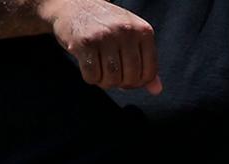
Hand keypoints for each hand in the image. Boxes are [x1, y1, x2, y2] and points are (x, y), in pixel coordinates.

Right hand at [42, 0, 161, 93]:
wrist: (72, 4)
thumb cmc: (105, 26)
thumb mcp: (131, 37)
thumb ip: (145, 61)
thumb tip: (157, 91)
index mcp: (143, 31)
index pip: (149, 72)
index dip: (138, 83)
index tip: (127, 78)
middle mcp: (126, 31)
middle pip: (131, 77)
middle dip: (121, 84)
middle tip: (112, 76)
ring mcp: (105, 36)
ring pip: (112, 79)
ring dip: (106, 82)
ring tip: (101, 71)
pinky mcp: (85, 43)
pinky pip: (93, 76)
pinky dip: (91, 78)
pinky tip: (89, 67)